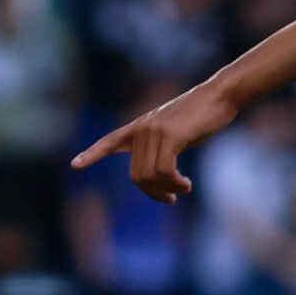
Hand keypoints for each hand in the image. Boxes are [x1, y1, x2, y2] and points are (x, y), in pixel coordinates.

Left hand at [71, 80, 236, 204]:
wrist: (220, 96)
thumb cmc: (202, 115)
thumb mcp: (175, 130)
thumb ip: (161, 145)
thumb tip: (158, 170)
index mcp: (140, 126)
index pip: (109, 140)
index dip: (92, 153)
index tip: (75, 164)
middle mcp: (142, 129)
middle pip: (136, 175)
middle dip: (153, 193)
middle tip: (171, 198)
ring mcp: (154, 131)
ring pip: (150, 175)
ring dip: (168, 189)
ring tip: (183, 188)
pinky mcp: (170, 136)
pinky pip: (164, 170)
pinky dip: (175, 183)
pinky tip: (186, 184)